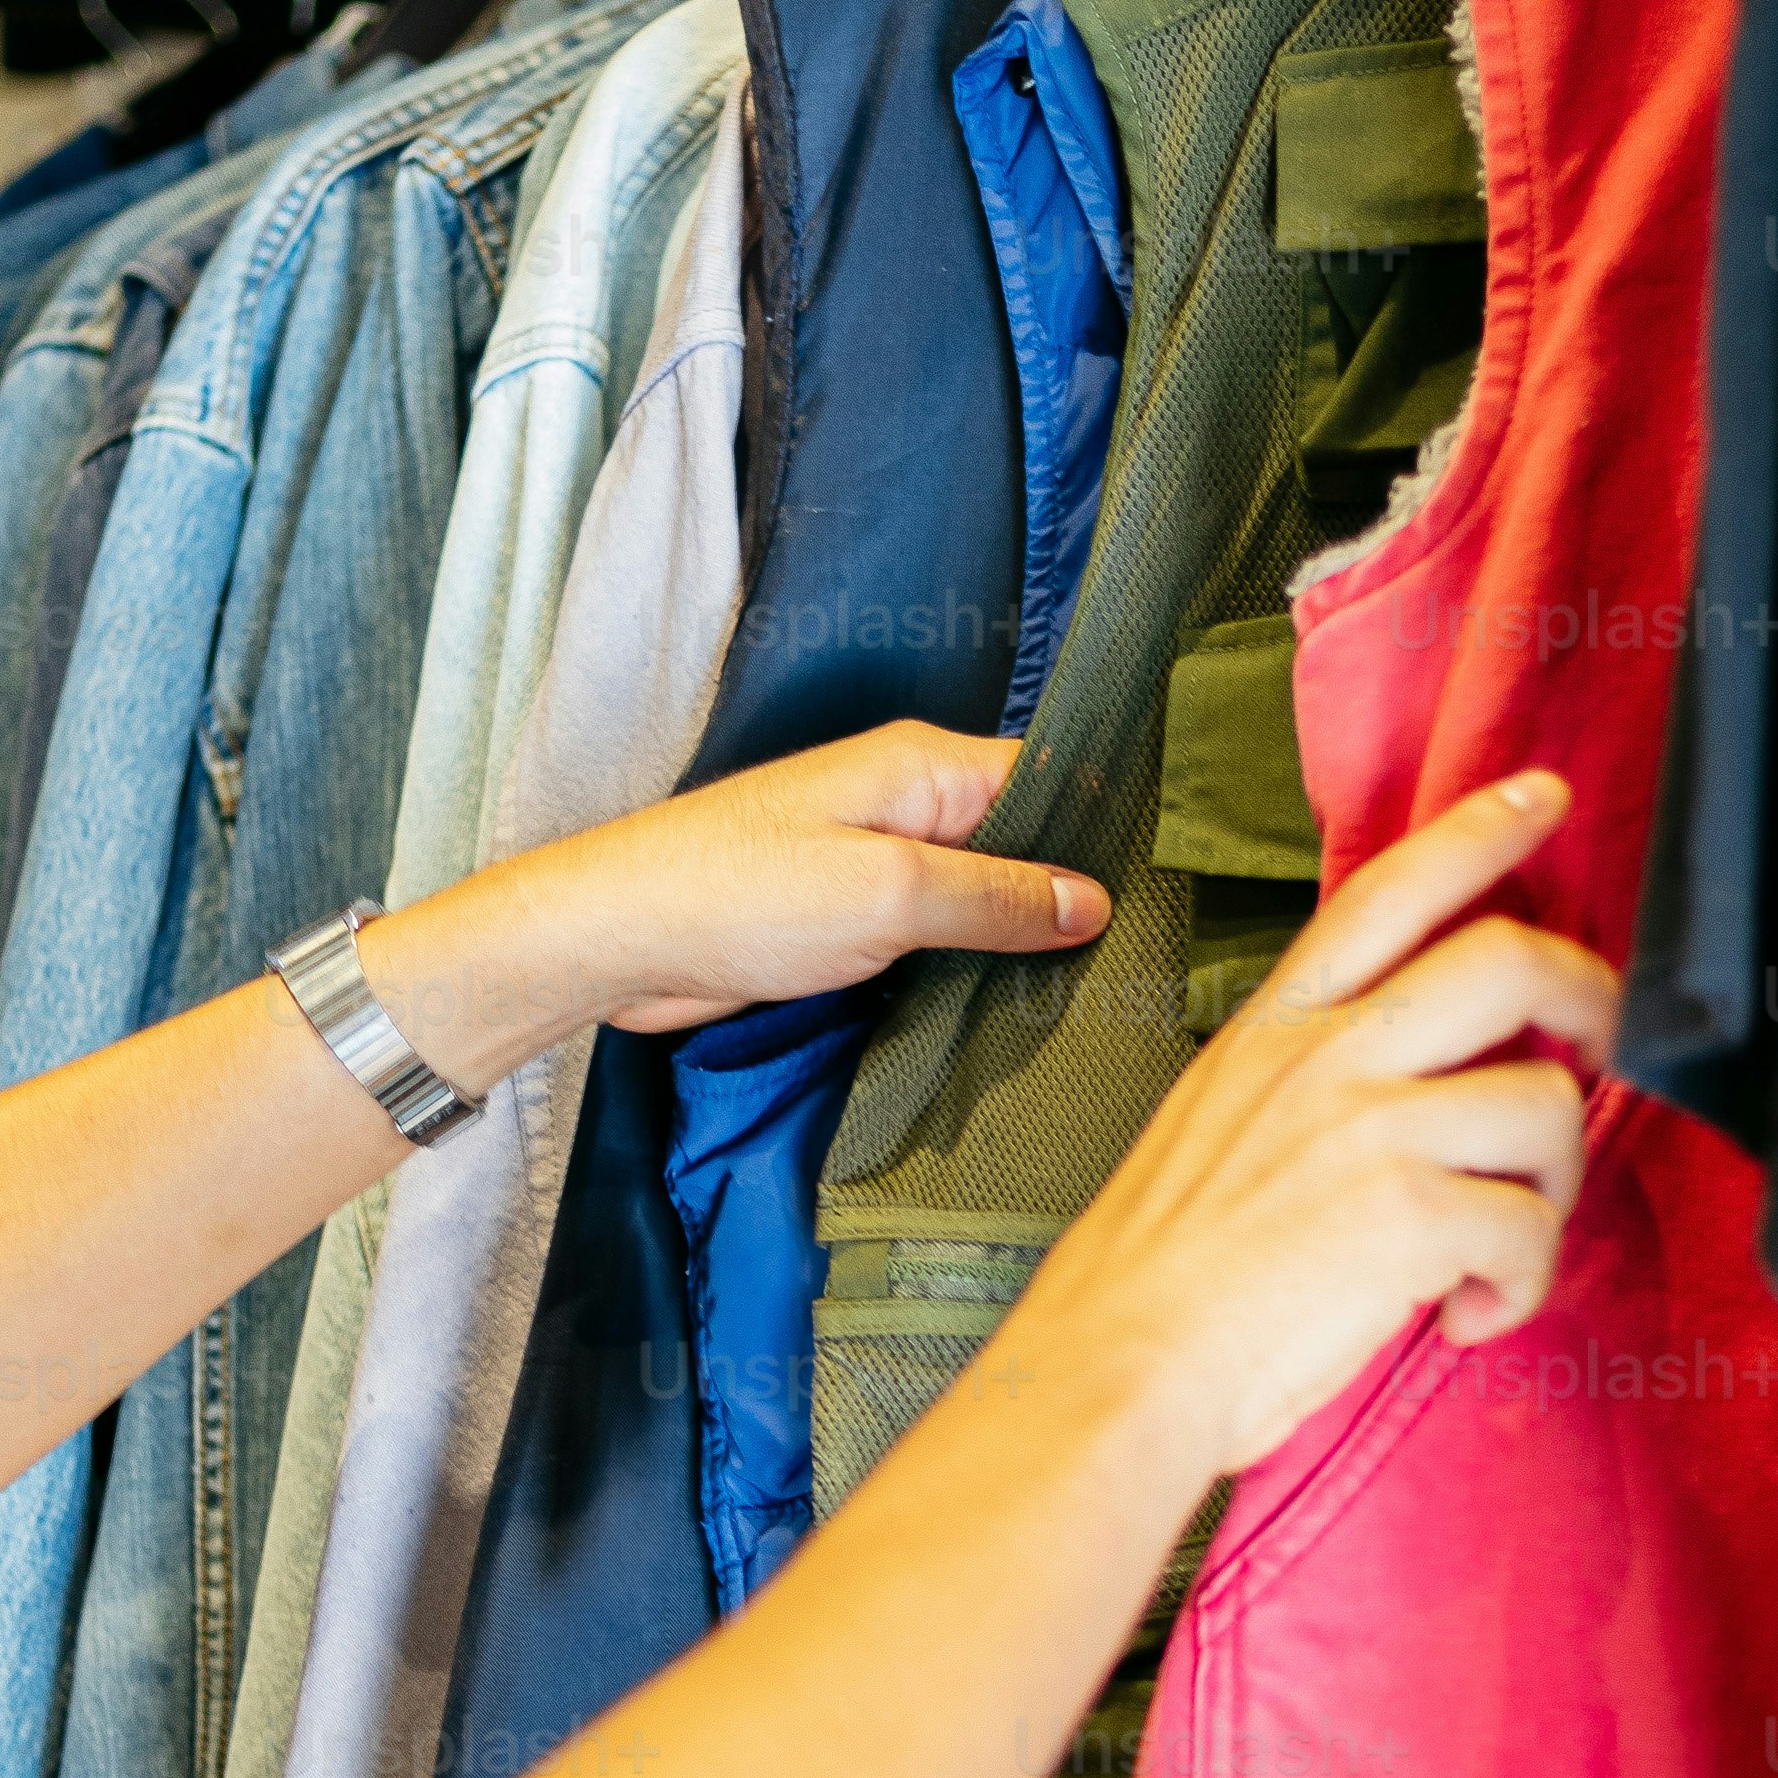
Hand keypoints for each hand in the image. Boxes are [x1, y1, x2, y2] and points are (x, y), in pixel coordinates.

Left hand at [486, 723, 1107, 1036]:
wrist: (619, 940)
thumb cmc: (736, 894)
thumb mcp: (889, 894)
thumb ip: (995, 896)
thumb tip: (1089, 902)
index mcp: (922, 767)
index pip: (1049, 782)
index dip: (1102, 838)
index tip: (1158, 899)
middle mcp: (904, 803)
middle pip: (1019, 842)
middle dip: (1064, 897)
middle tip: (1130, 965)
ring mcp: (873, 861)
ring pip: (976, 896)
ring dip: (1012, 942)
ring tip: (1081, 995)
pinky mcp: (845, 918)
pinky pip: (931, 935)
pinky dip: (962, 967)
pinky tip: (1000, 1010)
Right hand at [1010, 773, 1619, 1478]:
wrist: (1117, 1367)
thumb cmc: (1156, 1282)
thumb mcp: (1212, 1128)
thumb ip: (1307, 1089)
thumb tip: (1412, 1103)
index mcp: (1275, 1031)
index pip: (1388, 893)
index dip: (1479, 832)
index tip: (1543, 796)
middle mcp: (1326, 1055)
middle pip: (1509, 959)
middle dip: (1591, 999)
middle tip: (1600, 1052)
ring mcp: (1369, 1125)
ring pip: (1547, 1102)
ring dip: (1555, 1186)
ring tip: (1506, 1247)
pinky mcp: (1409, 1211)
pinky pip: (1531, 1226)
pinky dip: (1522, 1284)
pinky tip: (1469, 1317)